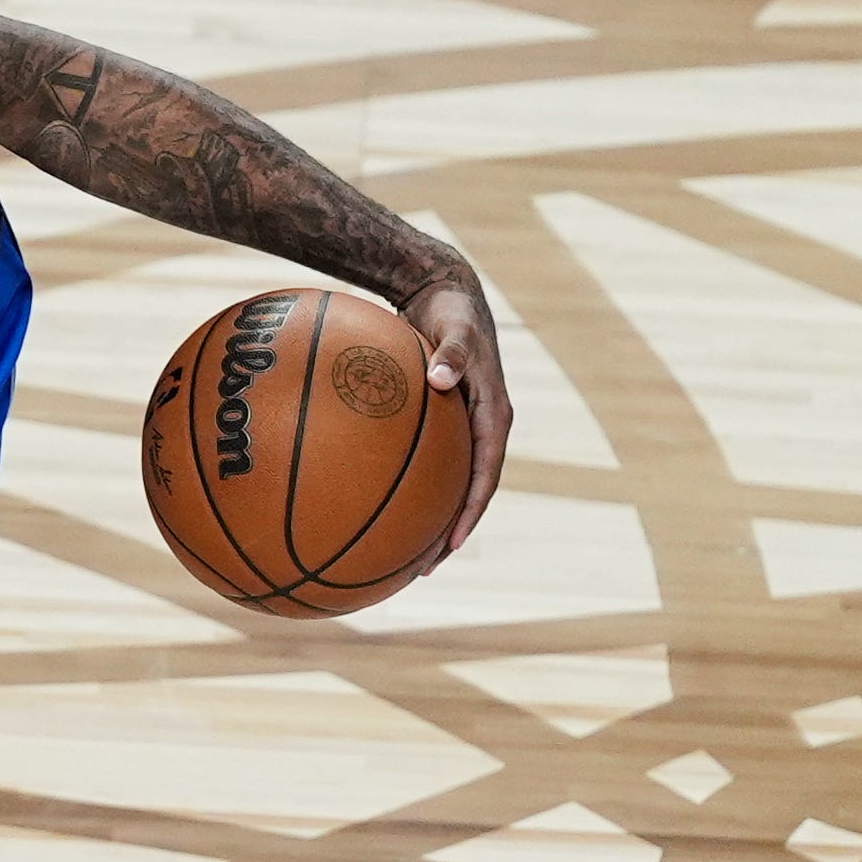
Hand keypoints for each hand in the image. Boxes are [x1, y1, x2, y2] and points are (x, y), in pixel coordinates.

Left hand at [399, 268, 511, 570]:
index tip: (452, 544)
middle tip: (423, 568)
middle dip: (447, 532)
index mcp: (493, 416)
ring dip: (426, 518)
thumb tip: (443, 378)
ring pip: (445, 483)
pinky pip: (422, 460)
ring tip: (398, 552)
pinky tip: (367, 500)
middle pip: (466, 492)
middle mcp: (480, 428)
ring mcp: (461, 426)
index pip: (486, 476)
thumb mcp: (457, 328)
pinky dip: (402, 482)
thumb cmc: (451, 311)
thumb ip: (452, 352)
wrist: (446, 292)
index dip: (470, 512)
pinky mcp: (440, 420)